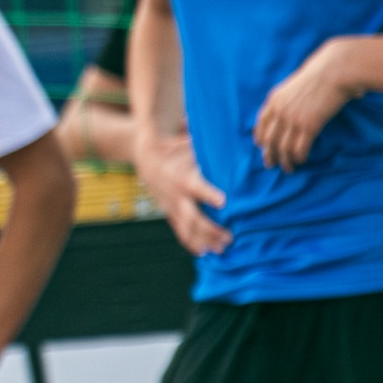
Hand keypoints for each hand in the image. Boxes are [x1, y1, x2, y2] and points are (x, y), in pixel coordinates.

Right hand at [136, 129, 230, 255]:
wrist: (144, 155)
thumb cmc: (175, 146)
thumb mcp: (189, 142)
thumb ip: (211, 145)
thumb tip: (239, 130)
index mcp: (182, 176)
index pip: (196, 187)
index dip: (208, 194)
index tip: (224, 202)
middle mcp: (176, 194)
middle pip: (192, 216)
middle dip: (210, 229)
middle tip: (229, 237)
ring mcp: (171, 206)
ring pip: (187, 228)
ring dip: (204, 240)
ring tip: (223, 249)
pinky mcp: (169, 212)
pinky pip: (179, 231)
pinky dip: (191, 243)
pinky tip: (204, 252)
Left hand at [254, 40, 357, 170]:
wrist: (335, 69)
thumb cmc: (321, 74)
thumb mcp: (295, 84)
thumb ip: (289, 98)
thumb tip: (292, 110)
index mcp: (274, 99)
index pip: (261, 123)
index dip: (260, 137)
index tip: (262, 146)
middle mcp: (279, 110)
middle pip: (269, 139)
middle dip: (269, 154)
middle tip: (270, 164)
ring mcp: (293, 119)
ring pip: (283, 147)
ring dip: (284, 160)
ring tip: (288, 168)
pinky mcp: (309, 125)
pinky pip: (299, 147)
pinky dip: (299, 157)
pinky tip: (302, 160)